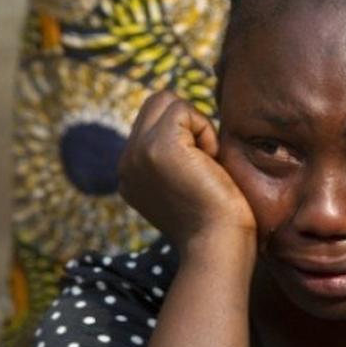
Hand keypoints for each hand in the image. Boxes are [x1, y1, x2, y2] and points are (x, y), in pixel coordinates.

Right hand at [118, 92, 255, 261]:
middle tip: (205, 159)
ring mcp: (137, 152)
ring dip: (196, 125)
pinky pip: (183, 110)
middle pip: (155, 103)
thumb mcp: (186, 185)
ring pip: (166, 100)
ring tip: (206, 162)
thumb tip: (190, 129)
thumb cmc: (218, 220)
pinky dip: (205, 131)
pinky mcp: (158, 147)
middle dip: (187, 122)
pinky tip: (210, 164)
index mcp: (131, 173)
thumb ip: (177, 159)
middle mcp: (126, 162)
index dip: (185, 133)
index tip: (200, 170)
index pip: (152, 122)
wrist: (219, 245)